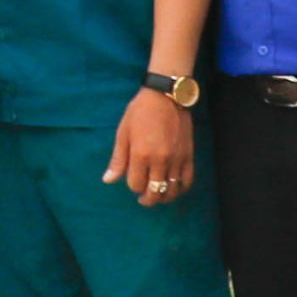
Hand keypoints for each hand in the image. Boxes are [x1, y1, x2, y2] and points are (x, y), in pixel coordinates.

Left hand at [104, 89, 195, 205]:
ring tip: (158, 195)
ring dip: (164, 197)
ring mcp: (176, 160)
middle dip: (147, 200)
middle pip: (155, 192)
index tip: (132, 182)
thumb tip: (108, 180)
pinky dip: (181, 189)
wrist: (166, 96)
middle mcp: (160, 161)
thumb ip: (118, 159)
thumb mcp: (123, 133)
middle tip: (143, 199)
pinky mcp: (189, 156)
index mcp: (141, 155)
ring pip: (172, 190)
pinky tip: (174, 189)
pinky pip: (187, 181)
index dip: (133, 187)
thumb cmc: (140, 112)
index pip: (136, 184)